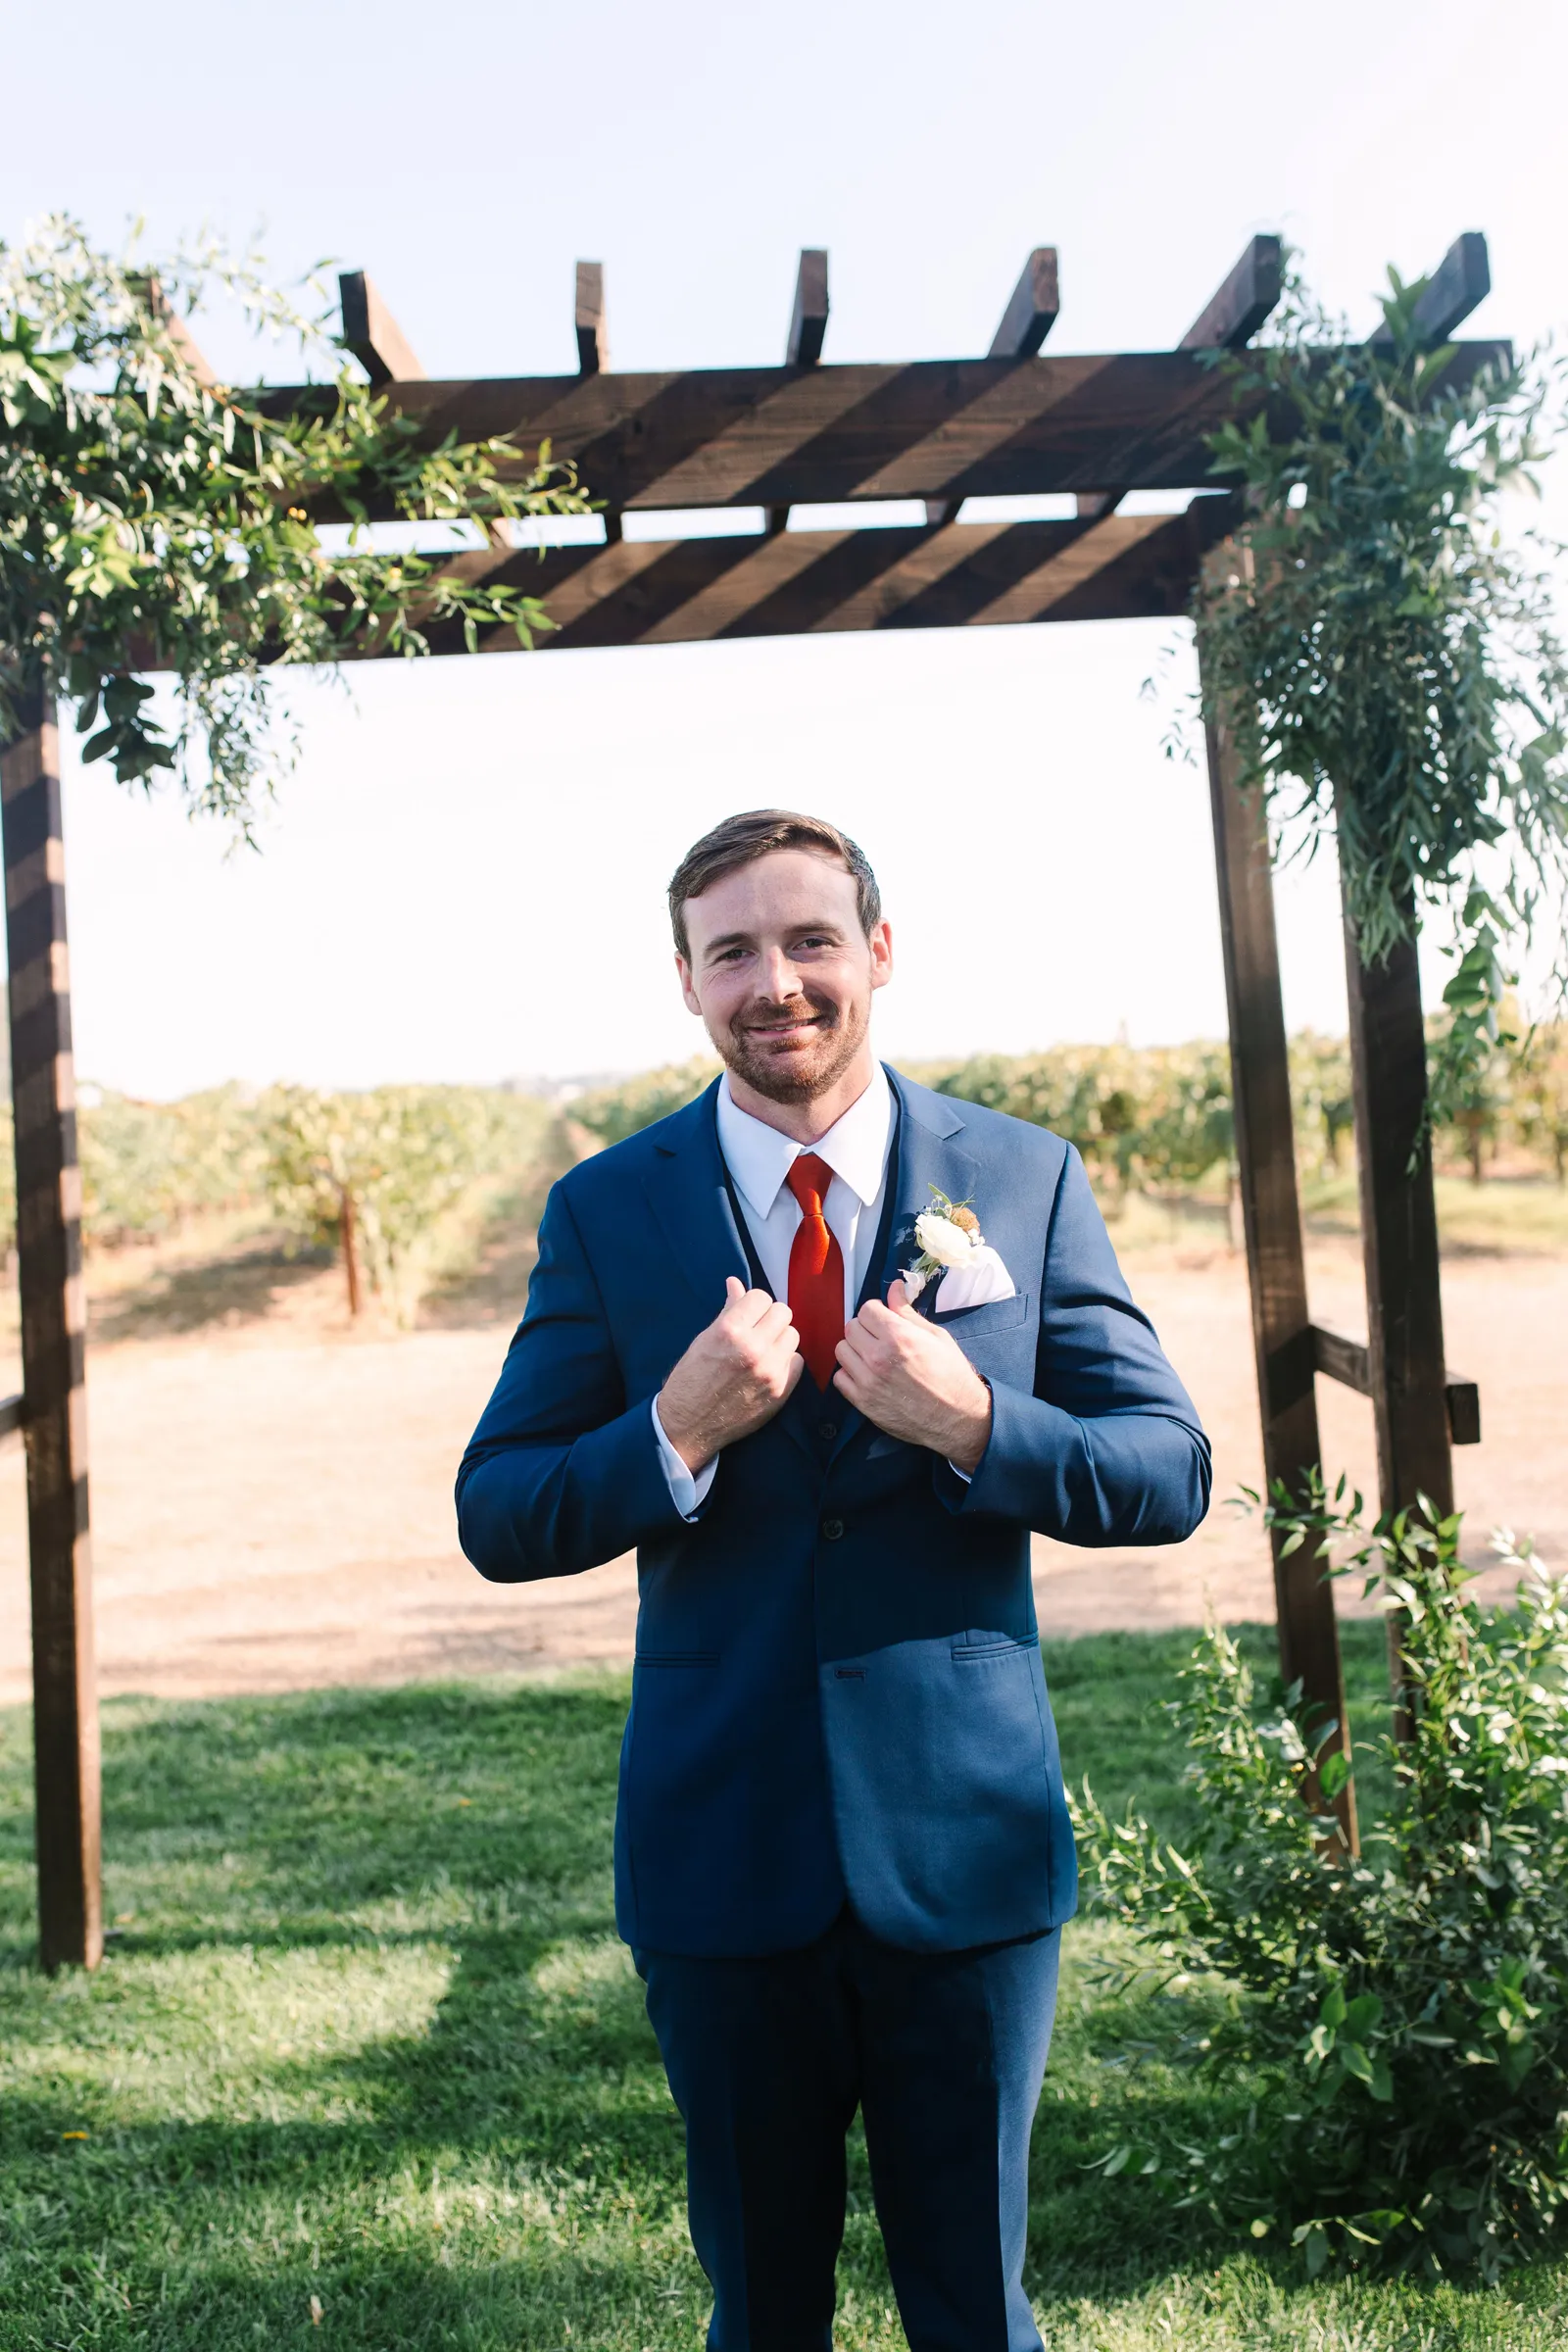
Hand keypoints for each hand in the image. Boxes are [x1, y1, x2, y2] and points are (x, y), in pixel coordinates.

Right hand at [658, 1277, 803, 1473]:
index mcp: (729, 1330)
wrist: (689, 1424)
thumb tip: (735, 1283)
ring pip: (793, 1335)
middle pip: (783, 1312)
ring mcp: (770, 1370)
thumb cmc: (692, 1378)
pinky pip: (797, 1361)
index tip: (747, 1315)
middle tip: (757, 1330)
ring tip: (763, 1349)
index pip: (761, 1297)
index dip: (753, 1304)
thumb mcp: (704, 1339)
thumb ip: (727, 1310)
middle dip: (770, 1318)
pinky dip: (786, 1361)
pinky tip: (768, 1367)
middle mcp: (753, 1348)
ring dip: (780, 1338)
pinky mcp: (781, 1390)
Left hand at [833, 1279, 992, 1473]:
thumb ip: (908, 1312)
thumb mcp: (936, 1336)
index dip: (877, 1312)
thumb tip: (894, 1287)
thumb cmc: (952, 1375)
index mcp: (899, 1337)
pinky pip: (840, 1378)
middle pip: (851, 1327)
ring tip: (873, 1356)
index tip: (885, 1320)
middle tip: (880, 1337)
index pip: (867, 1309)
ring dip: (855, 1350)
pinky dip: (850, 1374)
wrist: (957, 1418)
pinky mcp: (863, 1403)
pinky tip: (868, 1375)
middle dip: (865, 1328)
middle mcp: (878, 1357)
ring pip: (841, 1350)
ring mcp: (868, 1381)